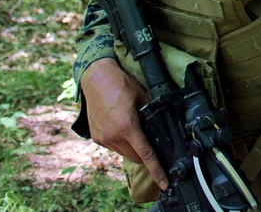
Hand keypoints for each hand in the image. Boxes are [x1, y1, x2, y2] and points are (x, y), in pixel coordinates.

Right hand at [81, 57, 168, 190]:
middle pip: (136, 157)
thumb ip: (152, 114)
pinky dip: (121, 142)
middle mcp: (114, 136)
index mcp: (128, 127)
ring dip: (132, 148)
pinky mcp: (96, 137)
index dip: (157, 171)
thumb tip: (162, 125)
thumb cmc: (121, 85)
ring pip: (124, 153)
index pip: (146, 155)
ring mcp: (103, 138)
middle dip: (146, 154)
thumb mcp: (143, 97)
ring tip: (133, 129)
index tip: (164, 183)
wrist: (96, 79)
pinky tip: (122, 128)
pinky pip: (113, 147)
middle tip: (151, 140)